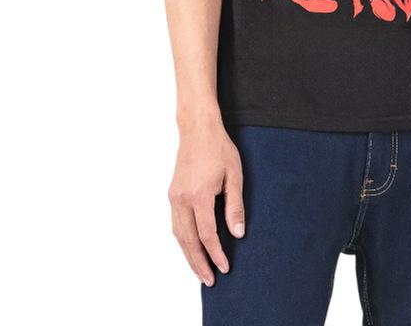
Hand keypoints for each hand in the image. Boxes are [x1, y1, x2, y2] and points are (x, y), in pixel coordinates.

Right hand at [168, 120, 245, 286]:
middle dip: (199, 263)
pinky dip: (182, 240)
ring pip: (179, 235)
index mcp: (199, 194)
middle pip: (188, 240)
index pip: (207, 234)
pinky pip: (175, 224)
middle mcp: (182, 199)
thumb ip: (235, 205)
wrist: (197, 129)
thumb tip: (238, 233)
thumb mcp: (234, 175)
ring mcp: (174, 197)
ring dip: (188, 255)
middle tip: (210, 280)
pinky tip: (190, 248)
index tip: (224, 267)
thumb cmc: (219, 149)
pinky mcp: (172, 194)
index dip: (216, 253)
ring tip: (200, 271)